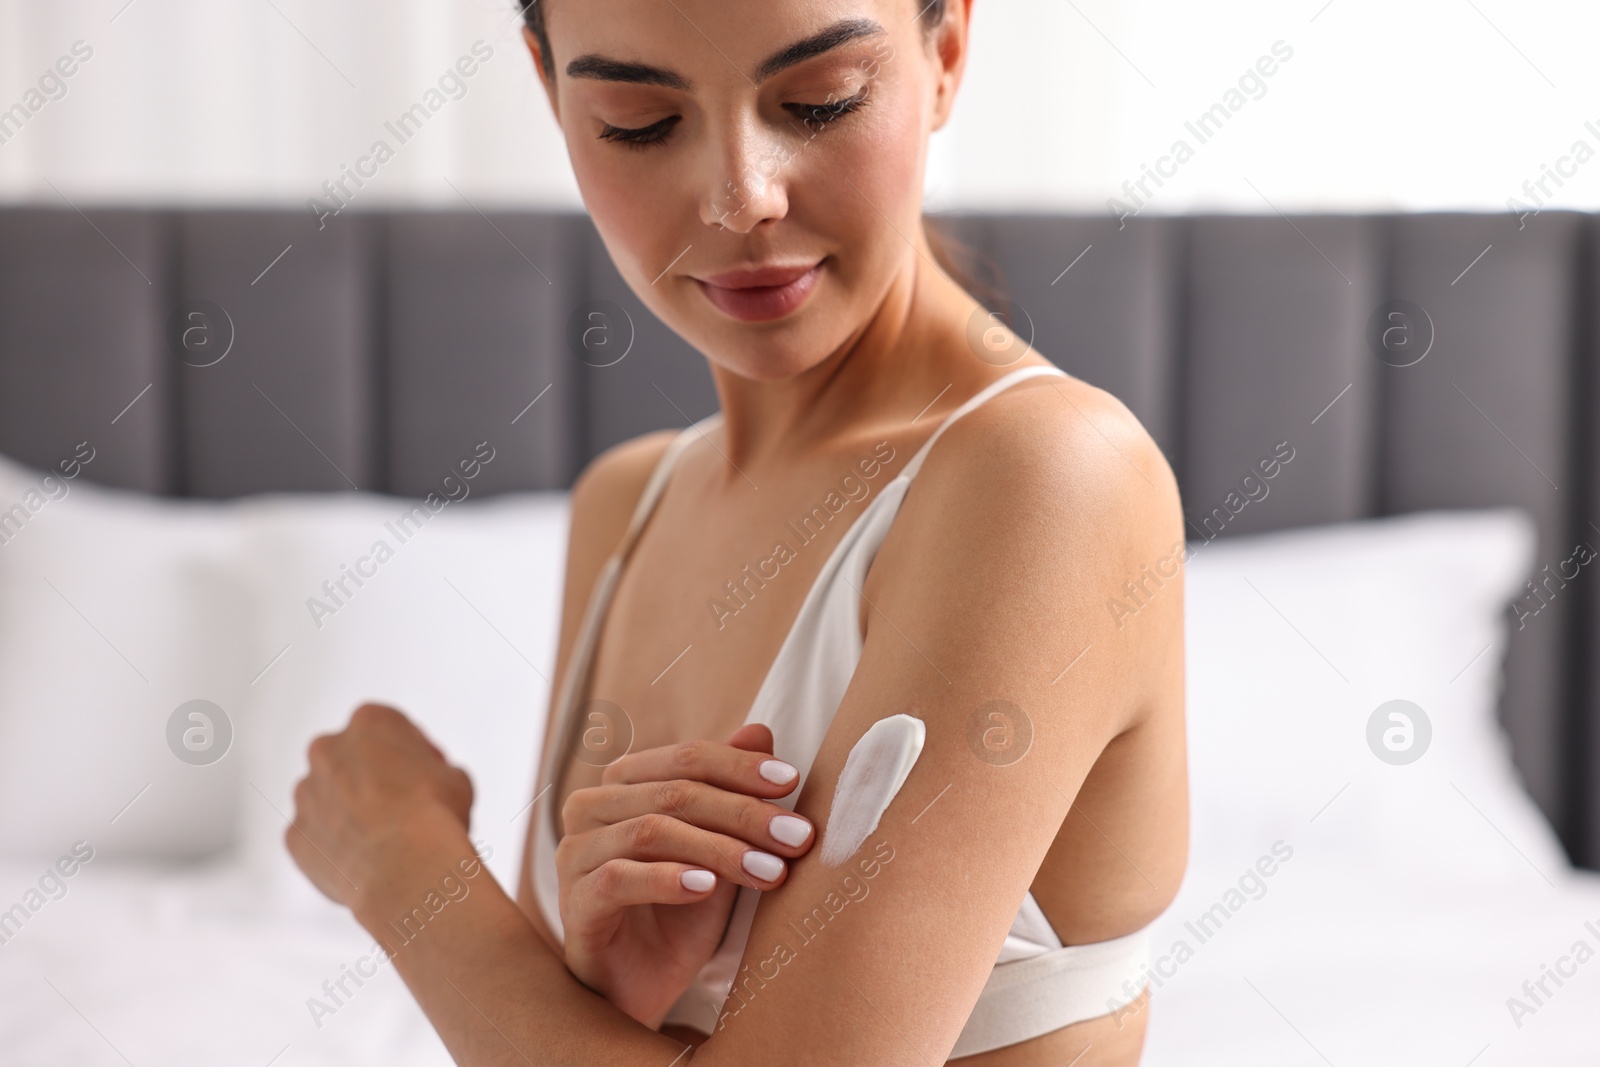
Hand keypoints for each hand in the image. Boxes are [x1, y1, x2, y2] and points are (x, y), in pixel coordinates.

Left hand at [286, 703, 474, 912]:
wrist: (407, 866)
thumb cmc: (435, 814)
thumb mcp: (453, 776)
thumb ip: (430, 770)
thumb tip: (427, 785)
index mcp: (369, 722)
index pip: (389, 728)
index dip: (412, 752)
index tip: (427, 774)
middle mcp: (327, 749)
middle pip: (349, 759)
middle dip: (370, 778)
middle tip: (402, 805)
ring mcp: (306, 793)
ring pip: (327, 798)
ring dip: (348, 811)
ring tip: (383, 840)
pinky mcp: (295, 835)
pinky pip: (316, 838)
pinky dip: (335, 847)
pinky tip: (364, 861)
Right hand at [556, 723, 815, 1027]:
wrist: (641, 990)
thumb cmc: (679, 915)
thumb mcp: (719, 850)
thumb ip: (732, 793)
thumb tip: (761, 732)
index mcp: (624, 783)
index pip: (687, 757)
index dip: (741, 766)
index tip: (792, 781)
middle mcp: (591, 808)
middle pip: (675, 793)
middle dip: (744, 813)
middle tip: (797, 836)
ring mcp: (576, 854)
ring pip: (652, 831)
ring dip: (719, 849)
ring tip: (770, 871)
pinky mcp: (574, 902)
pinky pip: (618, 877)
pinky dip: (667, 879)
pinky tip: (707, 889)